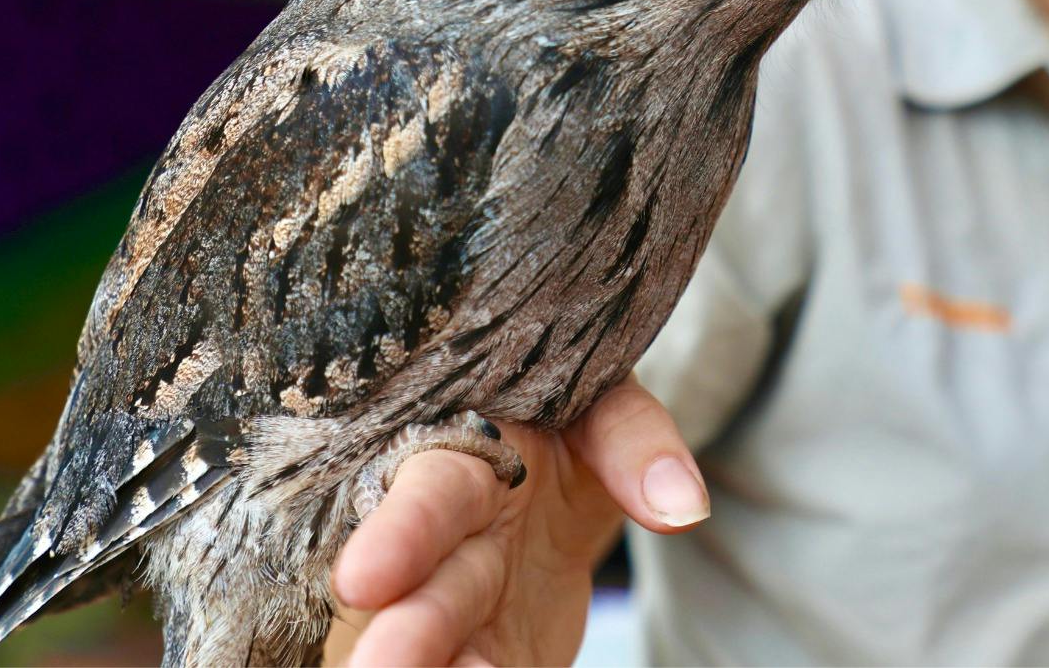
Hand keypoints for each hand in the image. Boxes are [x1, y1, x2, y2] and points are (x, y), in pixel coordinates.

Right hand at [328, 377, 706, 667]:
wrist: (550, 458)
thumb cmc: (560, 413)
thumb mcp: (597, 404)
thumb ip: (632, 442)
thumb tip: (684, 509)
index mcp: (461, 458)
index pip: (430, 495)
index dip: (401, 535)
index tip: (364, 581)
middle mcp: (448, 541)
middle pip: (423, 591)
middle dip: (403, 638)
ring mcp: (462, 602)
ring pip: (442, 647)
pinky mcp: (489, 647)